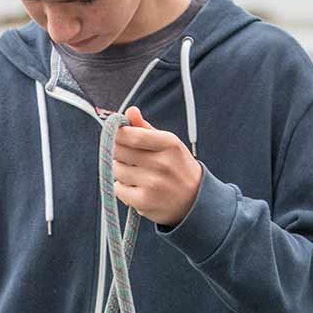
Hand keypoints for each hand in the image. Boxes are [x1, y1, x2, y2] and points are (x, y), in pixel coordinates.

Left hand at [112, 106, 203, 226]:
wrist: (195, 201)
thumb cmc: (177, 167)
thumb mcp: (168, 144)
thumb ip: (145, 128)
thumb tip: (130, 111)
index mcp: (169, 144)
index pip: (131, 135)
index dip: (118, 134)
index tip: (117, 136)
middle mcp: (162, 163)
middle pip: (120, 151)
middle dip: (119, 152)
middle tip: (128, 157)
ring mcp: (153, 183)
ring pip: (117, 169)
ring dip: (120, 170)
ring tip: (136, 174)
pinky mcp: (144, 201)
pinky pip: (118, 188)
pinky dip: (122, 188)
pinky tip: (136, 188)